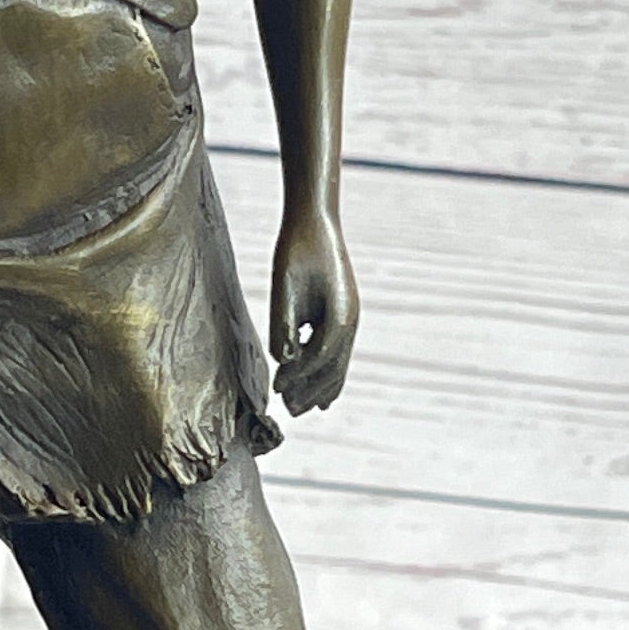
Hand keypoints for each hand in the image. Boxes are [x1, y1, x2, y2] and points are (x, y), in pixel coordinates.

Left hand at [270, 202, 357, 413]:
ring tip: (302, 406)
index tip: (277, 389)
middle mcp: (351, 320)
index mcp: (341, 314)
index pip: (321, 358)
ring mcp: (350, 318)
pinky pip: (338, 353)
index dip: (299, 376)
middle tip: (288, 409)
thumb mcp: (284, 284)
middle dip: (311, 391)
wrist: (315, 219)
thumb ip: (283, 323)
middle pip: (335, 368)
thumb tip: (282, 359)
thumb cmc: (296, 247)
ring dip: (320, 387)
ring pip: (339, 364)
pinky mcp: (341, 314)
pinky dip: (328, 373)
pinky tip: (317, 388)